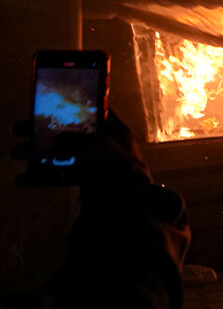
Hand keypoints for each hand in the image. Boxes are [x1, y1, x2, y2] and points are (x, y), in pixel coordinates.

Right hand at [12, 110, 150, 197]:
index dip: (69, 107)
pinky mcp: (88, 182)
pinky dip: (43, 177)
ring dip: (39, 154)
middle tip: (19, 130)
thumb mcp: (88, 145)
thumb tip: (58, 141)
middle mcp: (106, 145)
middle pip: (71, 132)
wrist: (122, 203)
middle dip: (44, 132)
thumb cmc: (110, 167)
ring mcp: (97, 164)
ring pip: (63, 154)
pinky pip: (62, 176)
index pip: (91, 111)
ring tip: (15, 154)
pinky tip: (22, 179)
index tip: (47, 105)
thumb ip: (70, 138)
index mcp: (114, 130)